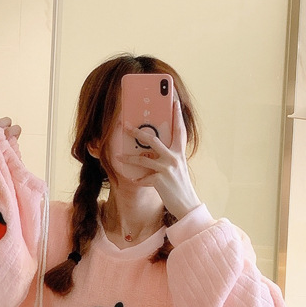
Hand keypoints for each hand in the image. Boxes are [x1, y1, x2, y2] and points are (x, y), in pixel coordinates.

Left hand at [118, 97, 200, 219]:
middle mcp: (174, 158)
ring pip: (143, 158)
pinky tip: (133, 179)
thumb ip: (168, 157)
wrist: (186, 205)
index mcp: (180, 152)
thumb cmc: (180, 186)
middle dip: (137, 132)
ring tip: (118, 156)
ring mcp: (167, 168)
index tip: (174, 101)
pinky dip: (138, 179)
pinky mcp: (160, 180)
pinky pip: (143, 178)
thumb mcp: (178, 168)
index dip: (177, 115)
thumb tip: (151, 150)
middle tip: (126, 125)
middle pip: (153, 139)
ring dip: (128, 158)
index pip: (180, 129)